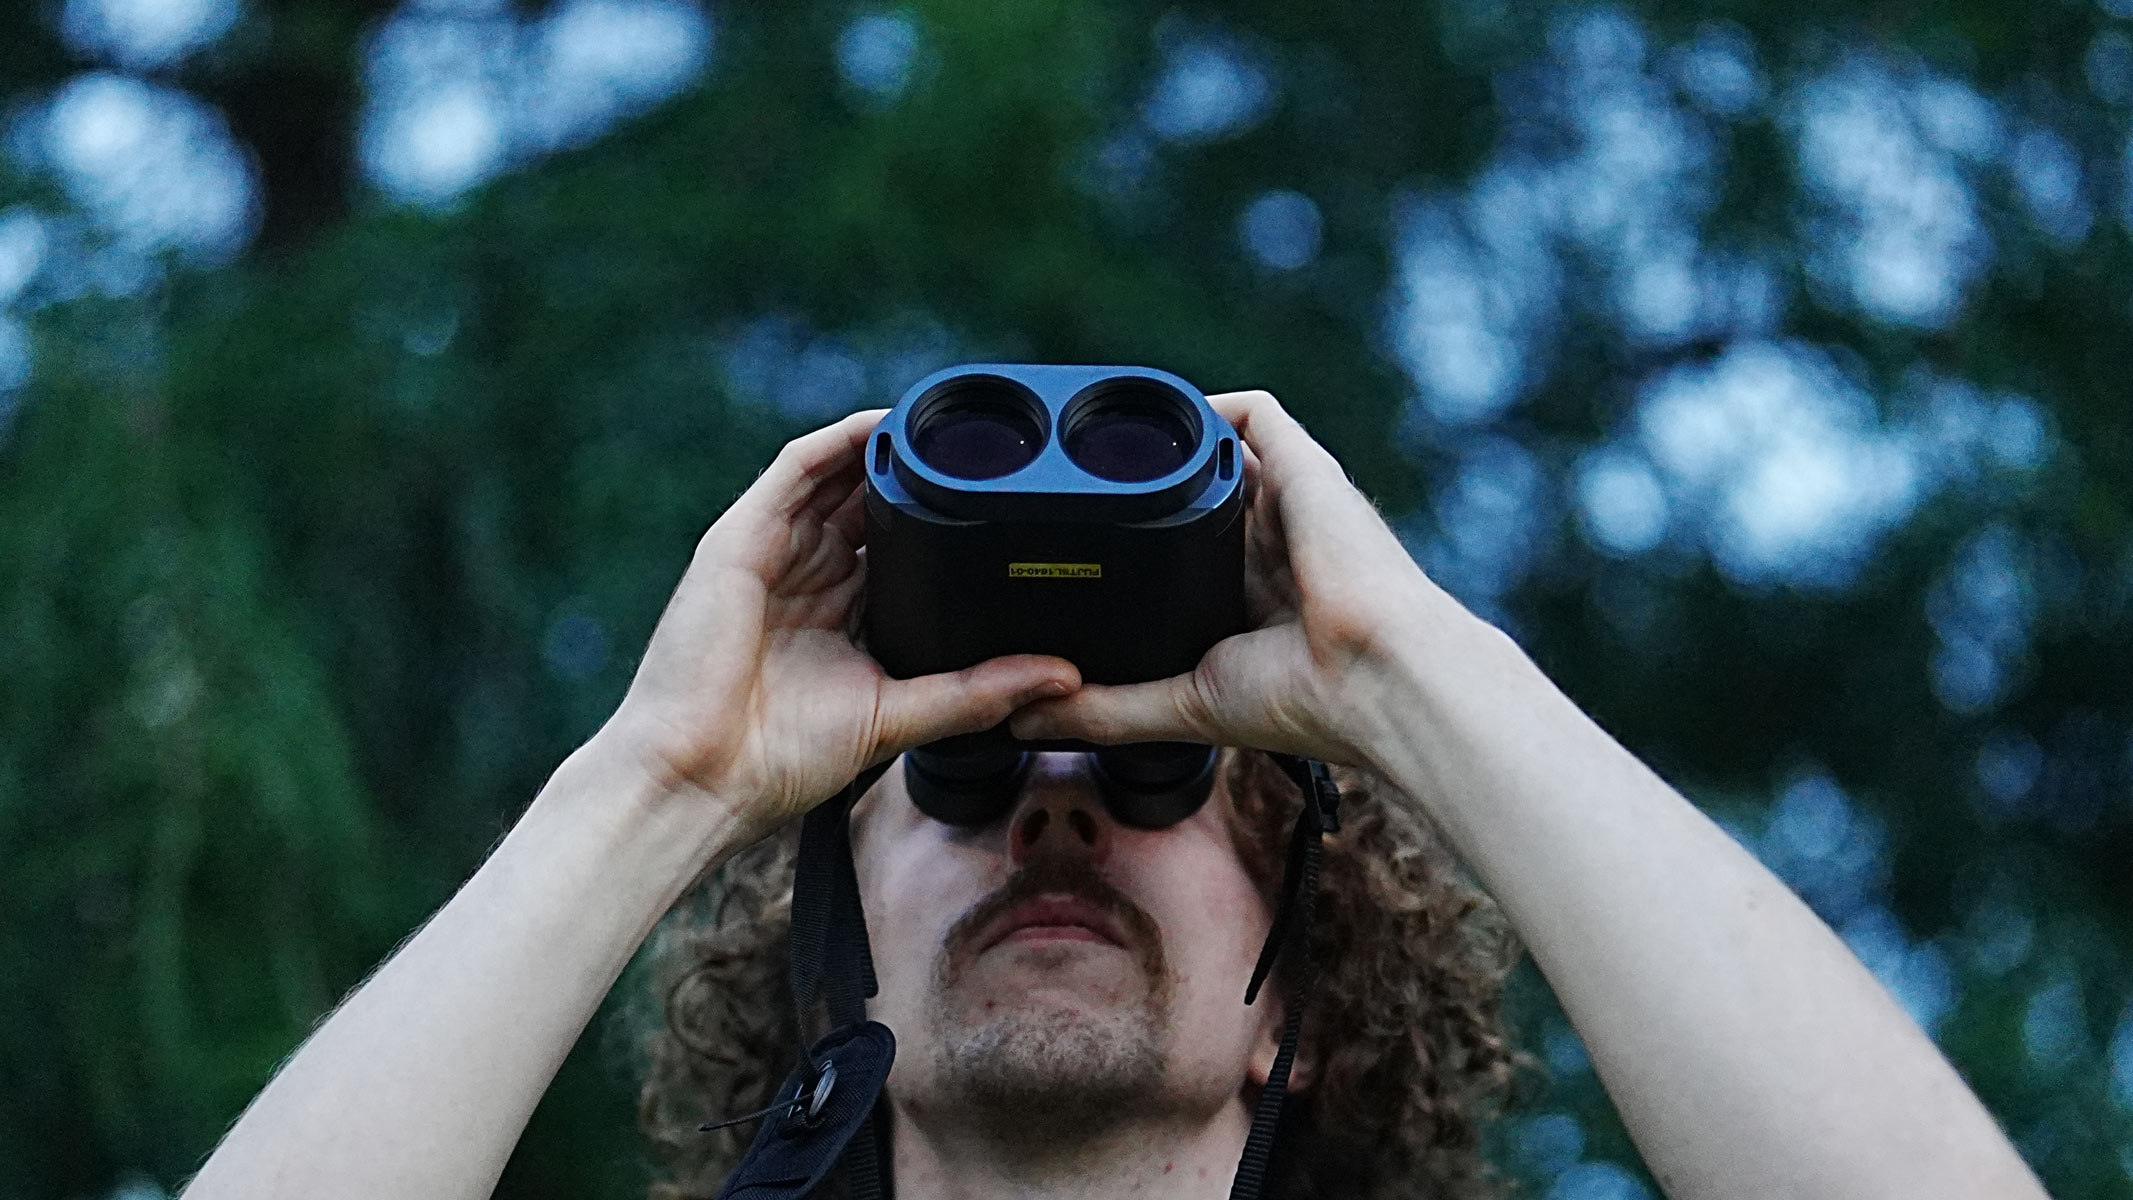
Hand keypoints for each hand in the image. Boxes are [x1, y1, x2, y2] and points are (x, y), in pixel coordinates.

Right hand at [590, 409, 1080, 839]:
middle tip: (989, 446)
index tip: (1008, 503)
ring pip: (838, 476)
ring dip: (888, 446)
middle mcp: (809, 575)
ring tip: (946, 422)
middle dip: (923, 474)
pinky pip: (795, 469)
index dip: (945, 523)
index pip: (901, 549)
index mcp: (842, 615)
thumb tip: (1065, 679)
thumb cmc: (782, 761)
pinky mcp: (741, 538)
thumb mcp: (902, 717)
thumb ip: (979, 691)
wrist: (701, 776)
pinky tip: (886, 425)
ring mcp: (774, 552)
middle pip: (872, 505)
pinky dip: (841, 442)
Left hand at [1008, 390, 1453, 767]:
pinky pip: (1252, 413)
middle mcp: (1269, 541)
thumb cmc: (1304, 702)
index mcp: (1250, 595)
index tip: (1071, 539)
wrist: (1376, 675)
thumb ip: (1105, 708)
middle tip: (1067, 481)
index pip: (1185, 550)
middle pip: (1196, 492)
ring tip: (1093, 436)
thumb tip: (1023, 719)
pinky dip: (1203, 407)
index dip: (1134, 539)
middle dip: (1142, 483)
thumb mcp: (1184, 706)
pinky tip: (1151, 412)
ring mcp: (1288, 500)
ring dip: (1164, 437)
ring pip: (1217, 450)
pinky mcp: (1304, 467)